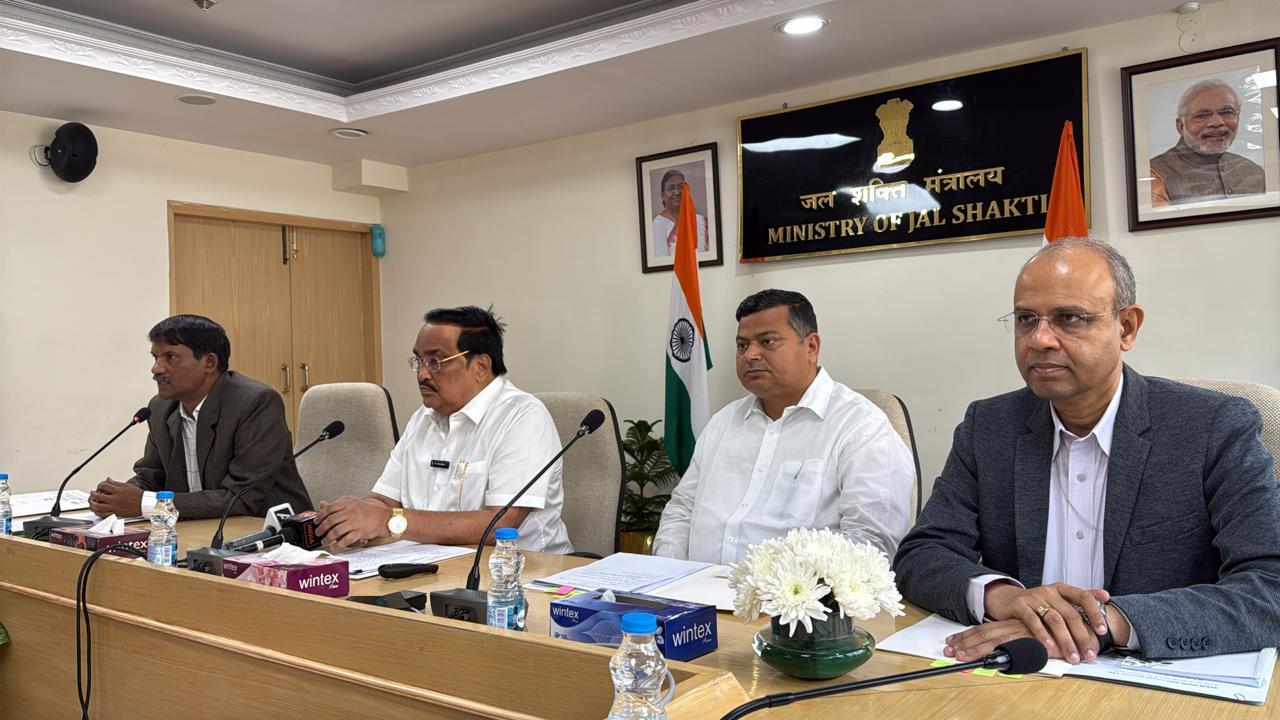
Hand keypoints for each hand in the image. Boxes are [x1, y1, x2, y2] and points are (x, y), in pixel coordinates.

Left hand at [88, 478, 142, 517]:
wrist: (144, 505)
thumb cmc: (138, 496)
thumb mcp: (127, 486)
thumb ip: (115, 483)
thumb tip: (108, 479)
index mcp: (118, 491)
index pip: (104, 486)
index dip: (100, 484)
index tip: (100, 485)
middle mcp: (115, 499)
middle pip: (98, 496)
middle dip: (93, 494)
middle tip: (92, 493)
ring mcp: (115, 507)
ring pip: (98, 506)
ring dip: (92, 504)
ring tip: (92, 502)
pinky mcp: (116, 514)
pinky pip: (103, 514)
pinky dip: (98, 513)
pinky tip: (97, 510)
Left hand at [315, 497, 391, 551]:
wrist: (384, 518)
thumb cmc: (368, 511)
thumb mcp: (352, 503)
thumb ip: (337, 504)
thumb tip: (322, 504)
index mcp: (349, 503)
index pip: (330, 508)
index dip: (320, 515)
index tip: (316, 521)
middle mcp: (351, 512)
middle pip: (331, 520)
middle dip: (322, 528)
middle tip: (318, 533)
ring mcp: (356, 522)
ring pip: (336, 531)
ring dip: (328, 538)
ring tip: (325, 541)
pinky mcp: (360, 532)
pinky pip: (346, 540)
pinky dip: (338, 545)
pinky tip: (334, 546)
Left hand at [945, 618, 1062, 662]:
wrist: (1078, 627)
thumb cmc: (1058, 634)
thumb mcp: (1033, 638)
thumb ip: (1020, 643)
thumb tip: (1004, 653)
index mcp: (1011, 625)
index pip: (983, 630)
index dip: (967, 636)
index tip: (952, 642)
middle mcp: (1012, 627)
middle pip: (981, 634)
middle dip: (963, 643)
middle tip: (948, 651)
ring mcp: (1019, 632)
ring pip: (990, 640)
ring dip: (972, 650)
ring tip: (959, 658)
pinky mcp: (1027, 639)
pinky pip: (1006, 647)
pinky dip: (993, 654)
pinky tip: (982, 661)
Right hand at [979, 581, 1109, 663]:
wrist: (1007, 600)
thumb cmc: (1037, 603)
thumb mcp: (1058, 597)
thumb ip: (1081, 597)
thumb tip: (1106, 596)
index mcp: (1062, 589)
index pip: (1083, 596)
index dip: (1094, 613)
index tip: (1102, 631)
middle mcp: (1049, 591)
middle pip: (1070, 614)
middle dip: (1082, 636)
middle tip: (1089, 654)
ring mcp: (1034, 597)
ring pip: (1054, 619)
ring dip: (1065, 640)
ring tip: (1072, 656)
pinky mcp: (1019, 605)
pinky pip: (1032, 620)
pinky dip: (1042, 634)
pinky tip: (1048, 646)